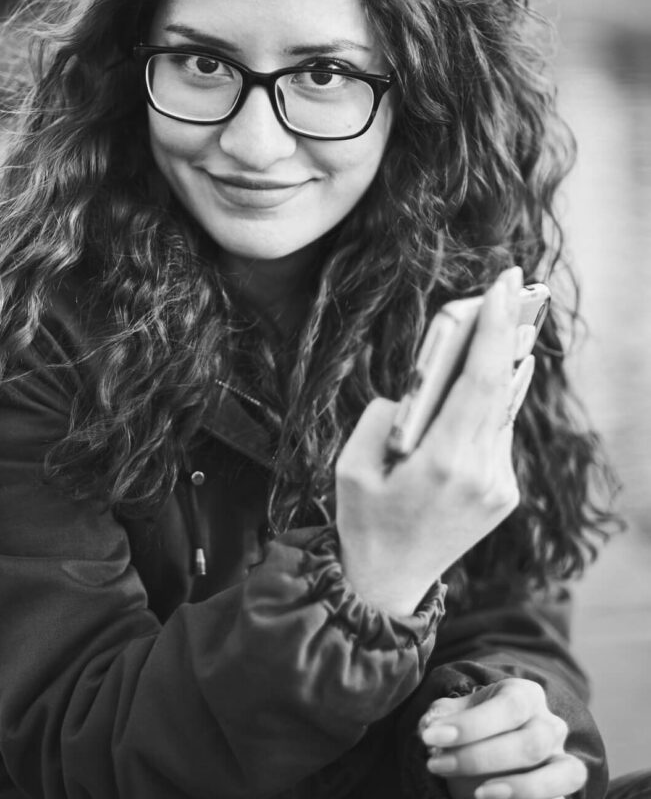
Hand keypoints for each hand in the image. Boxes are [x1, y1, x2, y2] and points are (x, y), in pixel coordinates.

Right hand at [336, 266, 534, 614]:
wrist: (387, 583)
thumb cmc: (362, 519)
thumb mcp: (352, 464)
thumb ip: (383, 416)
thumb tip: (419, 389)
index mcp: (443, 463)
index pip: (478, 381)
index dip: (493, 329)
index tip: (503, 287)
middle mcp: (481, 472)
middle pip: (500, 385)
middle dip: (507, 329)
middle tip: (515, 283)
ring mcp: (498, 485)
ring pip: (504, 407)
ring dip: (506, 360)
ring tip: (514, 313)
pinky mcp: (503, 493)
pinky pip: (500, 431)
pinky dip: (500, 396)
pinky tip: (504, 365)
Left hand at [419, 679, 587, 798]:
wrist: (500, 742)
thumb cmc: (477, 725)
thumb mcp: (458, 711)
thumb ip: (442, 715)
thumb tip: (430, 725)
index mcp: (526, 695)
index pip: (508, 706)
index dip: (471, 725)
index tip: (430, 736)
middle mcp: (550, 724)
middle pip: (529, 743)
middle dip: (479, 758)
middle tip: (436, 763)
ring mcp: (562, 759)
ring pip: (560, 775)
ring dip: (518, 788)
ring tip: (477, 794)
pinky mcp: (566, 789)